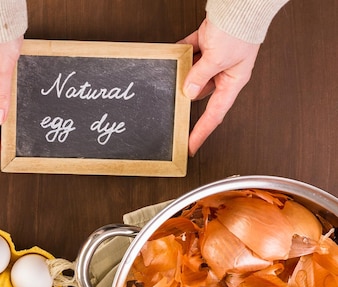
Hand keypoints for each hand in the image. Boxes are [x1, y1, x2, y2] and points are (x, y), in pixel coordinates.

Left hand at [179, 19, 260, 155]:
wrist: (241, 4)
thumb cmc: (240, 29)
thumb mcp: (217, 59)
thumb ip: (199, 76)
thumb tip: (188, 91)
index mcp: (233, 81)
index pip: (214, 114)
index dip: (201, 132)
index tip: (190, 146)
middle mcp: (225, 71)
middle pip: (200, 92)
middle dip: (186, 97)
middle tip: (171, 109)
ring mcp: (215, 57)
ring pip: (193, 72)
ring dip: (182, 73)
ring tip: (171, 77)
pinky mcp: (207, 42)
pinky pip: (189, 52)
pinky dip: (181, 54)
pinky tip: (172, 57)